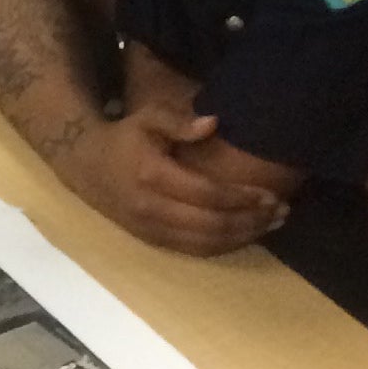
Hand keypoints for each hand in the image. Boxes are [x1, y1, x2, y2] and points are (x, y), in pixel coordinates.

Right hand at [64, 106, 288, 256]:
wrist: (86, 165)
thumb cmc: (125, 138)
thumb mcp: (147, 118)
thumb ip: (179, 120)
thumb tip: (214, 124)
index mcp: (152, 175)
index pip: (207, 194)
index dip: (242, 197)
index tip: (271, 194)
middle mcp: (151, 207)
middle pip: (212, 224)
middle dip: (251, 221)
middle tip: (281, 212)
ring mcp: (150, 228)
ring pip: (205, 243)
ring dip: (242, 237)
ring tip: (272, 225)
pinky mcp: (151, 240)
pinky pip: (193, 250)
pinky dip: (223, 246)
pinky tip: (245, 235)